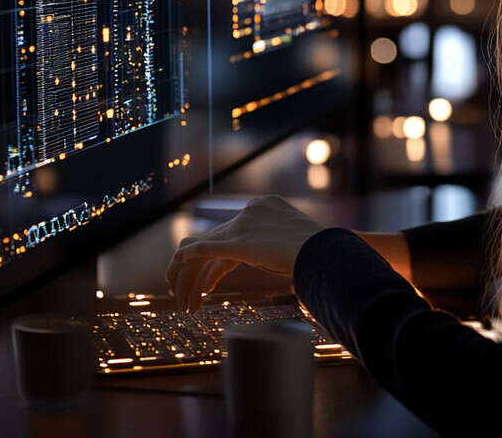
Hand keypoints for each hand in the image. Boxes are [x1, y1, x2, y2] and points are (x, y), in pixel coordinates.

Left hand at [166, 194, 323, 311]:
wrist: (324, 251)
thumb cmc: (322, 251)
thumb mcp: (303, 241)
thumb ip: (287, 243)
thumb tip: (294, 255)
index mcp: (267, 206)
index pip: (234, 231)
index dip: (221, 255)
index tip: (215, 277)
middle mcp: (251, 210)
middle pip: (216, 238)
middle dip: (200, 264)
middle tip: (188, 286)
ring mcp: (243, 224)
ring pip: (206, 247)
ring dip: (192, 272)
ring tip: (184, 296)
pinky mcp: (238, 241)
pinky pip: (205, 247)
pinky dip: (188, 256)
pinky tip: (176, 265)